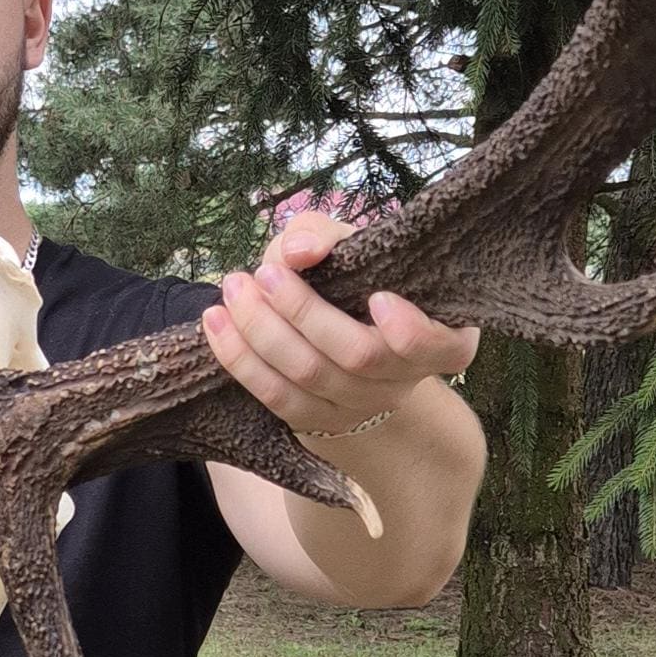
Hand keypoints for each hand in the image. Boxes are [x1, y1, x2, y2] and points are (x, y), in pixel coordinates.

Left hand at [200, 211, 480, 435]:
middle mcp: (404, 378)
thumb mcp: (349, 246)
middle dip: (303, 311)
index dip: (411, 331)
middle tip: (263, 272)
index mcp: (438, 337)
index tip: (376, 297)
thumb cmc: (352, 277)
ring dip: (262, 329)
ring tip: (232, 289)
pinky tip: (215, 322)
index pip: (440, 347)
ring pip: (310, 375)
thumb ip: (327, 235)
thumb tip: (299, 252)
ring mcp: (360, 406)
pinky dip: (241, 359)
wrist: (333, 331)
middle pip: (357, 354)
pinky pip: (276, 397)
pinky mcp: (316, 421)